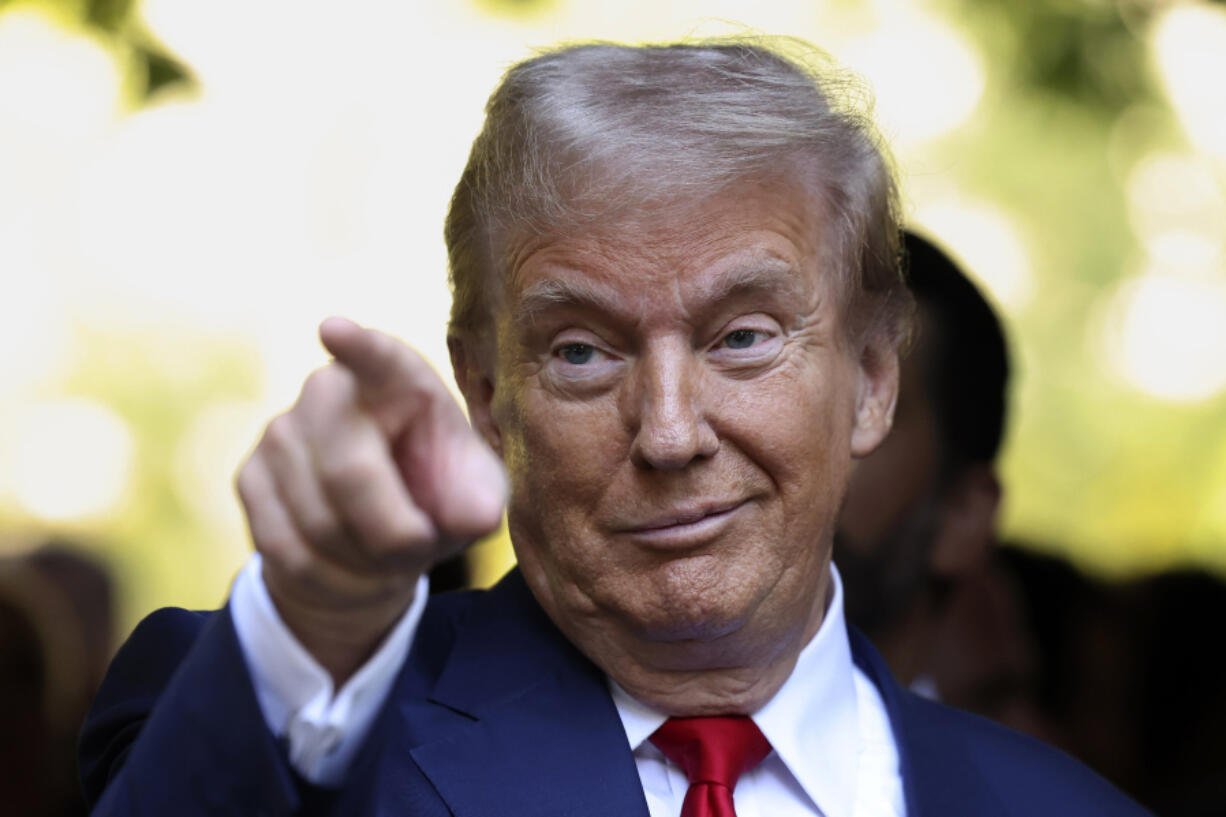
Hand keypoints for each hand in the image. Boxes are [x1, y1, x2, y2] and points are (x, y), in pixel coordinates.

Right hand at [236, 317, 505, 683]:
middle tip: (423, 547)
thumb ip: (479, 502)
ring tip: (391, 556)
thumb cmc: (437, 498)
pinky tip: (353, 568)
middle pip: (350, 474)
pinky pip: (287, 550)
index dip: (360, 347)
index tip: (336, 329)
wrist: (377, 537)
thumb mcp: (473, 498)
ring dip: (366, 563)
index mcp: (398, 380)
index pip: (379, 359)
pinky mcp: (250, 476)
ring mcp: (281, 431)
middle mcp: (330, 392)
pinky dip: (331, 580)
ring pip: (318, 522)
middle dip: (393, 533)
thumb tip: (476, 516)